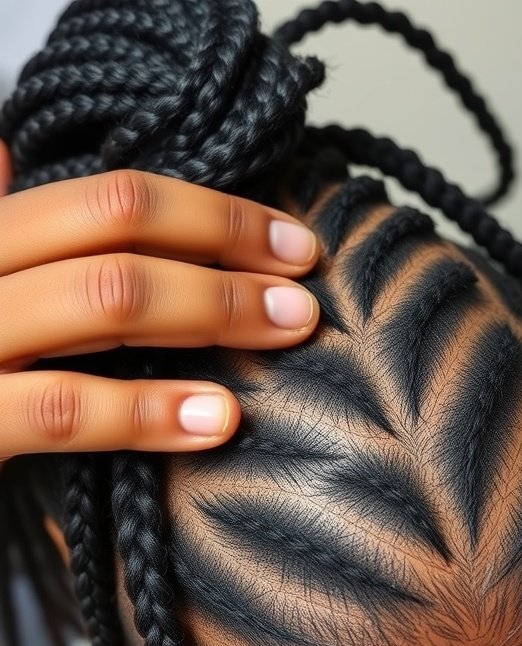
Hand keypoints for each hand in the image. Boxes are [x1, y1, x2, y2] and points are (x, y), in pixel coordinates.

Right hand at [0, 141, 319, 465]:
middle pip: (114, 227)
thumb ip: (7, 245)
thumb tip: (13, 160)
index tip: (287, 241)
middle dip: (226, 249)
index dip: (208, 212)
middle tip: (303, 288)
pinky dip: (149, 411)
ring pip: (102, 299)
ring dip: (212, 311)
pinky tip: (216, 419)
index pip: (107, 197)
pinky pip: (64, 408)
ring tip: (285, 332)